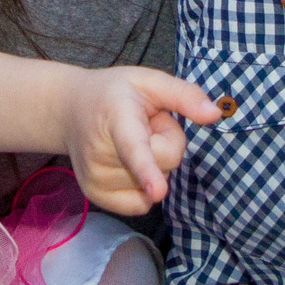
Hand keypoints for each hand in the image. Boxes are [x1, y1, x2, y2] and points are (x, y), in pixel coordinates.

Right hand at [62, 65, 221, 213]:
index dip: (147, 170)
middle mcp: (100, 152)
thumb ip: (184, 95)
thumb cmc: (115, 93)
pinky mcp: (96, 197)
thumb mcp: (149, 80)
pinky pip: (142, 204)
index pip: (134, 148)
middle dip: (166, 141)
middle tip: (144, 124)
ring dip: (154, 164)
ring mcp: (95, 178)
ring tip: (130, 140)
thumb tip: (215, 115)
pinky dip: (144, 186)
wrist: (69, 110)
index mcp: (116, 117)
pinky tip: (127, 164)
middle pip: (165, 161)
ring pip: (156, 184)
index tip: (158, 192)